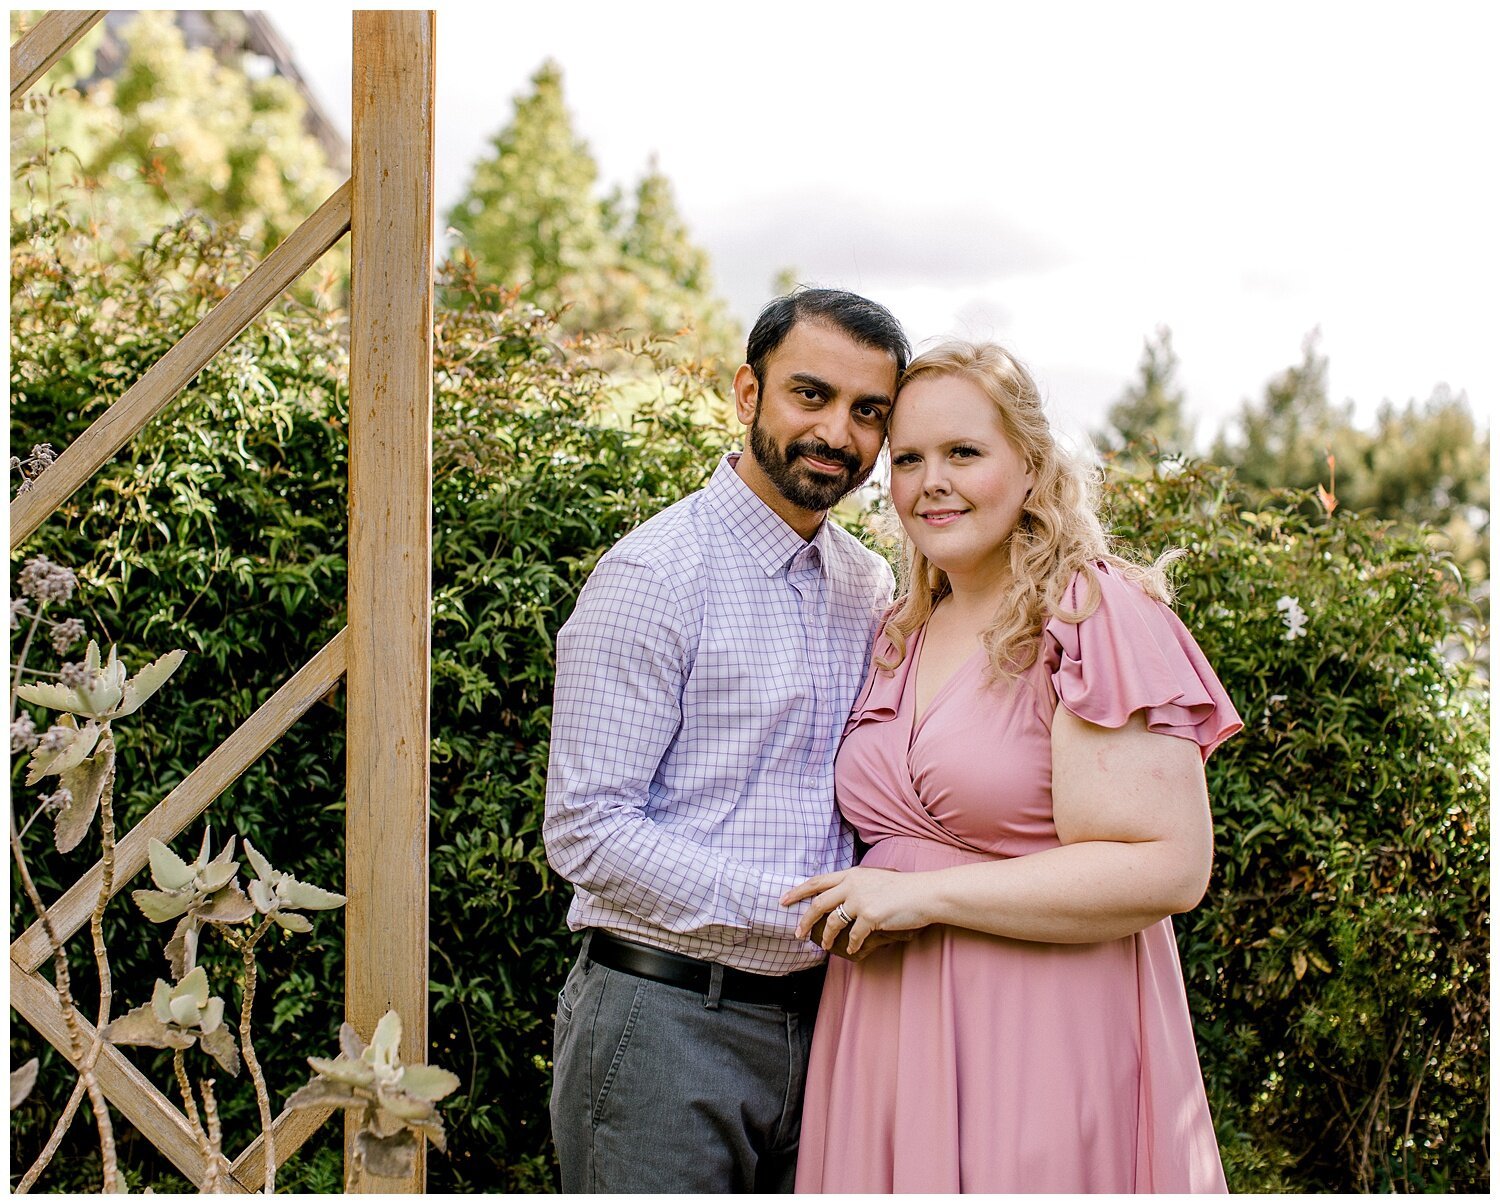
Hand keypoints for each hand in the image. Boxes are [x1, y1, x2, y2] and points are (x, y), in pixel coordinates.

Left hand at [782, 867, 932, 955]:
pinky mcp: (871, 917)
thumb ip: (856, 885)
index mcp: (852, 874)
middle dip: (805, 920)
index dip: (798, 891)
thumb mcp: (874, 878)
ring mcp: (861, 901)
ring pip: (833, 922)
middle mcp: (852, 885)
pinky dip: (850, 945)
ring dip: (826, 937)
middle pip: (818, 903)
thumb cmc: (902, 888)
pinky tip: (852, 949)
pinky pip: (853, 936)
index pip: (817, 881)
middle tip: (797, 932)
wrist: (924, 893)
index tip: (784, 900)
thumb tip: (841, 898)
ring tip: (824, 946)